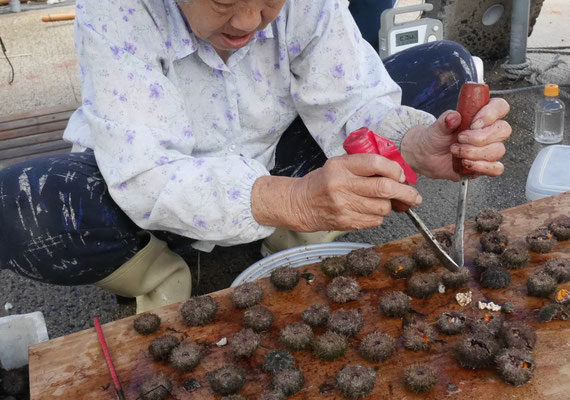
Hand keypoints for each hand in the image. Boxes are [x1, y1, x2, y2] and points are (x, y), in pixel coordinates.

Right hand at [251, 153, 421, 231]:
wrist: (299, 203)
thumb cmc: (322, 182)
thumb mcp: (338, 164)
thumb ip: (364, 165)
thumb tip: (397, 174)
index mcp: (341, 166)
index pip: (376, 163)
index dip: (394, 170)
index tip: (401, 175)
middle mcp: (342, 185)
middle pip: (385, 188)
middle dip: (406, 192)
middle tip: (414, 196)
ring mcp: (343, 206)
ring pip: (383, 207)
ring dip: (389, 205)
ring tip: (382, 201)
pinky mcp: (345, 222)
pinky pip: (374, 221)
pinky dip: (378, 216)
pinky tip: (369, 210)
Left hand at [400, 97, 510, 180]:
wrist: (428, 156)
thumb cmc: (436, 137)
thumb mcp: (438, 126)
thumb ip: (446, 120)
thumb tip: (453, 117)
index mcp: (482, 116)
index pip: (500, 107)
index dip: (491, 114)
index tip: (473, 123)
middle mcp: (490, 132)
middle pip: (503, 130)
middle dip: (480, 137)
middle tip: (459, 139)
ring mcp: (489, 149)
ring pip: (498, 150)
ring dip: (474, 152)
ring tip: (455, 151)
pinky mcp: (486, 166)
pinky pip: (496, 169)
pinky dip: (481, 167)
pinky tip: (465, 163)